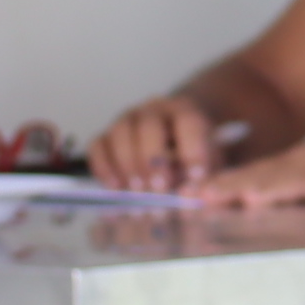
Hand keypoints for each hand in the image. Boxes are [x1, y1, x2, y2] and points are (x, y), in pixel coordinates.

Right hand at [91, 93, 231, 191]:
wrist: (173, 145)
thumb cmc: (192, 156)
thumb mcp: (207, 165)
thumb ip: (204, 178)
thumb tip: (191, 194)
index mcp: (184, 110)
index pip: (189, 121)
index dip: (192, 149)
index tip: (196, 177)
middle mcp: (152, 109)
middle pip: (148, 126)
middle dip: (152, 159)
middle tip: (158, 188)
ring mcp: (126, 120)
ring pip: (120, 134)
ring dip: (127, 165)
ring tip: (137, 193)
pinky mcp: (106, 136)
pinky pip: (98, 146)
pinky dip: (104, 168)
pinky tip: (115, 189)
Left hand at [199, 118, 304, 207]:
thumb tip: (292, 217)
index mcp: (304, 165)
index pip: (255, 176)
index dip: (221, 184)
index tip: (191, 195)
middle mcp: (304, 162)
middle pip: (251, 175)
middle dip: (215, 186)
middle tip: (179, 196)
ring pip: (266, 177)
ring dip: (231, 187)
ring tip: (200, 196)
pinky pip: (299, 184)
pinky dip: (272, 190)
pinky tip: (250, 196)